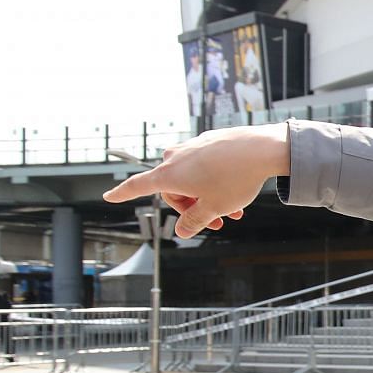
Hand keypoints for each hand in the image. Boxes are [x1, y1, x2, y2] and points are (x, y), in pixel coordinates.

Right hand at [103, 125, 290, 237]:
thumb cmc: (235, 179)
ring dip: (208, 196)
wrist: (263, 149)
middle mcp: (176, 157)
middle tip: (215, 222)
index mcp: (169, 174)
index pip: (138, 186)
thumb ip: (194, 221)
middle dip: (191, 208)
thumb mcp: (213, 208)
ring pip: (193, 178)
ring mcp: (193, 146)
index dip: (122, 193)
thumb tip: (181, 231)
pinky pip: (206, 165)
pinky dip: (216, 180)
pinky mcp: (210, 141)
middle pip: (173, 188)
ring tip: (233, 212)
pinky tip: (237, 189)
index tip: (109, 196)